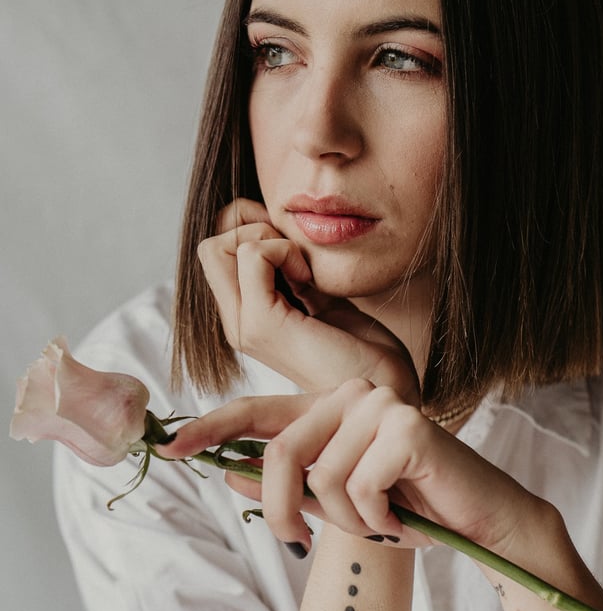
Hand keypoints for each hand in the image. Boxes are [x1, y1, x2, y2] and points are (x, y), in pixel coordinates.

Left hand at [166, 379, 556, 557]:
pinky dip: (376, 521)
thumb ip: (291, 487)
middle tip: (297, 545)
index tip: (168, 447)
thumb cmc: (411, 509)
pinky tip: (402, 518)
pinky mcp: (405, 425)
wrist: (480, 521)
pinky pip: (357, 487)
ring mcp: (379, 404)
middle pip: (281, 454)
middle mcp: (352, 394)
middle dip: (284, 512)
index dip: (210, 428)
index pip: (259, 411)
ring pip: (320, 477)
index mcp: (331, 407)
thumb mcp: (340, 503)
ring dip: (346, 521)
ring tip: (381, 523)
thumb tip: (228, 475)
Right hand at [198, 199, 418, 401]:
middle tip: (295, 254)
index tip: (294, 249)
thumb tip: (277, 223)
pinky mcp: (263, 326)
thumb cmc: (362, 348)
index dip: (253, 229)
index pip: (218, 249)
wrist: (384, 386)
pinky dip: (283, 251)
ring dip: (269, 240)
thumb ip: (294, 270)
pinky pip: (253, 256)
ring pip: (218, 247)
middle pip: (210, 246)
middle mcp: (237, 323)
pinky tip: (310, 279)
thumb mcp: (322, 297)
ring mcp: (244, 327)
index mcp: (246, 316)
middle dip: (253, 228)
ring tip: (303, 270)